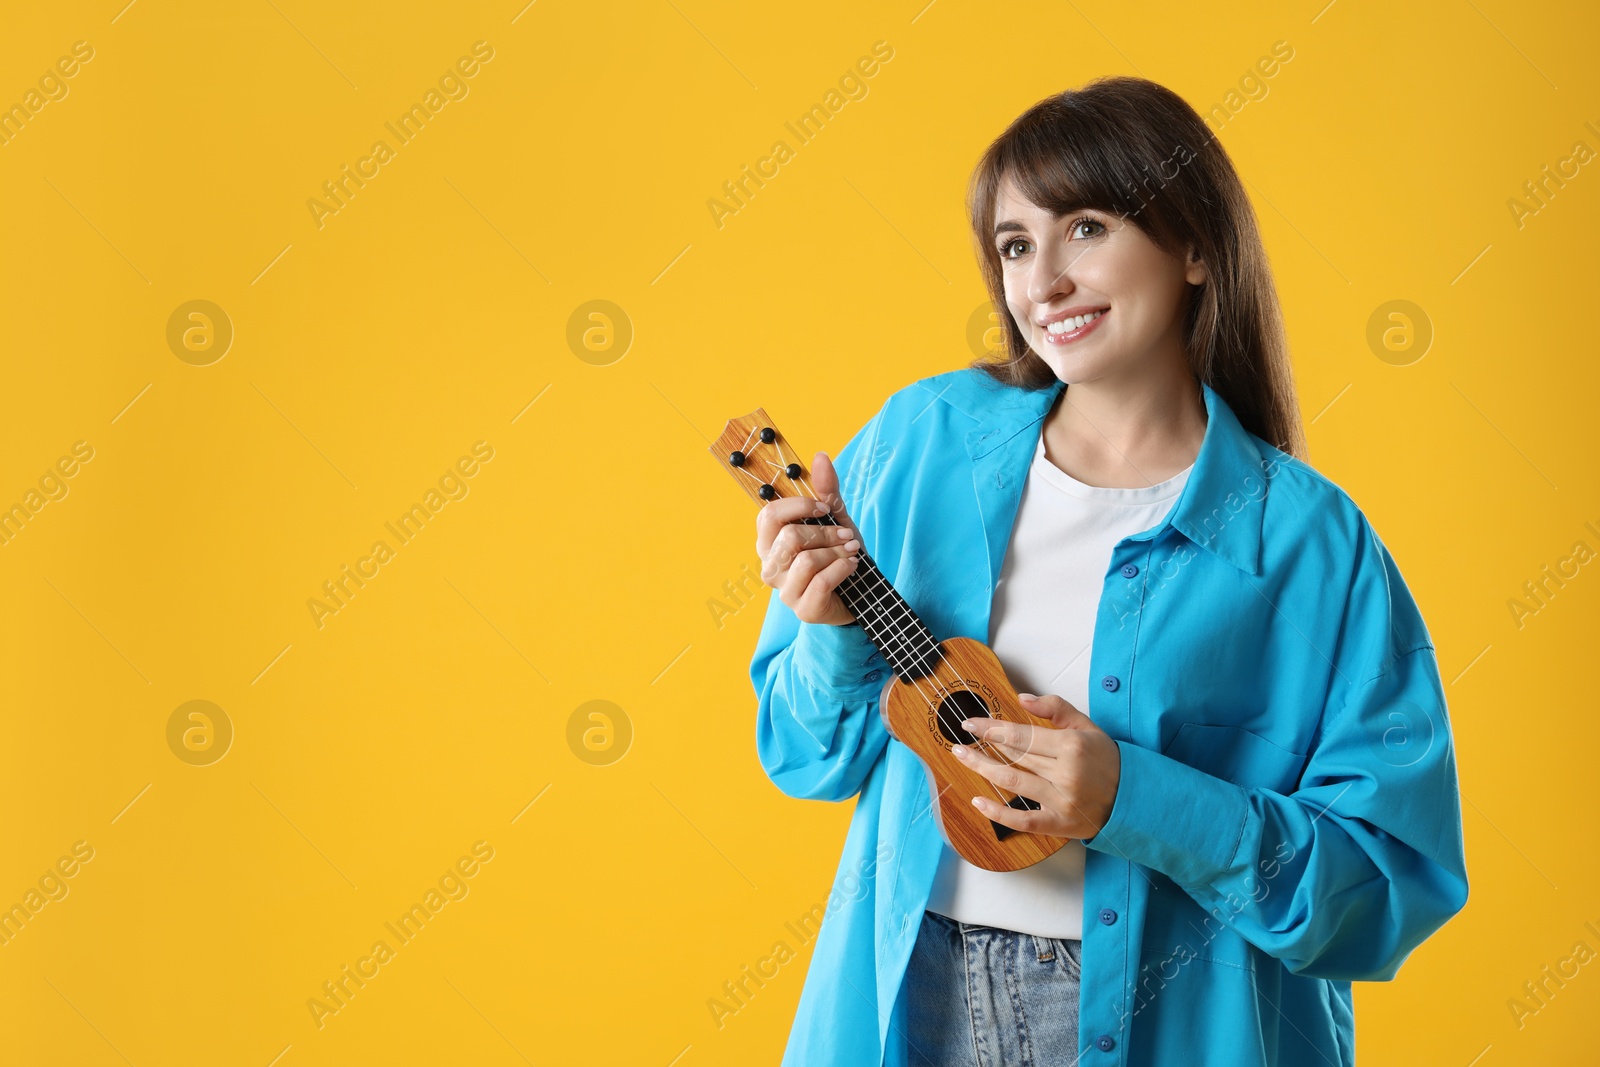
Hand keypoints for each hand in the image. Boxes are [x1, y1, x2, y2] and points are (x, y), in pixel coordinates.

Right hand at [754, 451, 862, 625]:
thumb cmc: (838, 554)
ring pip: (806, 561)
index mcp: (770, 543)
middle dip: (826, 533)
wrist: (860, 592)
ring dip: (837, 552)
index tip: (824, 508)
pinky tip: (852, 566)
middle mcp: (771, 567)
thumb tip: (820, 456)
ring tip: (852, 551)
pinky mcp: (803, 610)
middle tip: (847, 535)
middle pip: (789, 538)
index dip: (798, 506)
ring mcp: (785, 591)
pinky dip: (842, 569)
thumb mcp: (836, 520)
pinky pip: (820, 582)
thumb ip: (827, 492)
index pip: (768, 516)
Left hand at [952, 693, 1121, 840]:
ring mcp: (1061, 801)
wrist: (1133, 797)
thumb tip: (1021, 699)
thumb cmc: (1107, 759)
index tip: (971, 724)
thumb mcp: (1086, 726)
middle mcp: (1065, 774)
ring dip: (983, 769)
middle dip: (983, 747)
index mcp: (1071, 746)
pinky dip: (998, 813)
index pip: (1022, 735)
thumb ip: (1054, 708)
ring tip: (963, 758)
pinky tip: (978, 801)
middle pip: (1014, 757)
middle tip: (960, 741)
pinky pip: (1023, 821)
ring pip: (1013, 784)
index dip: (992, 729)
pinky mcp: (1060, 824)